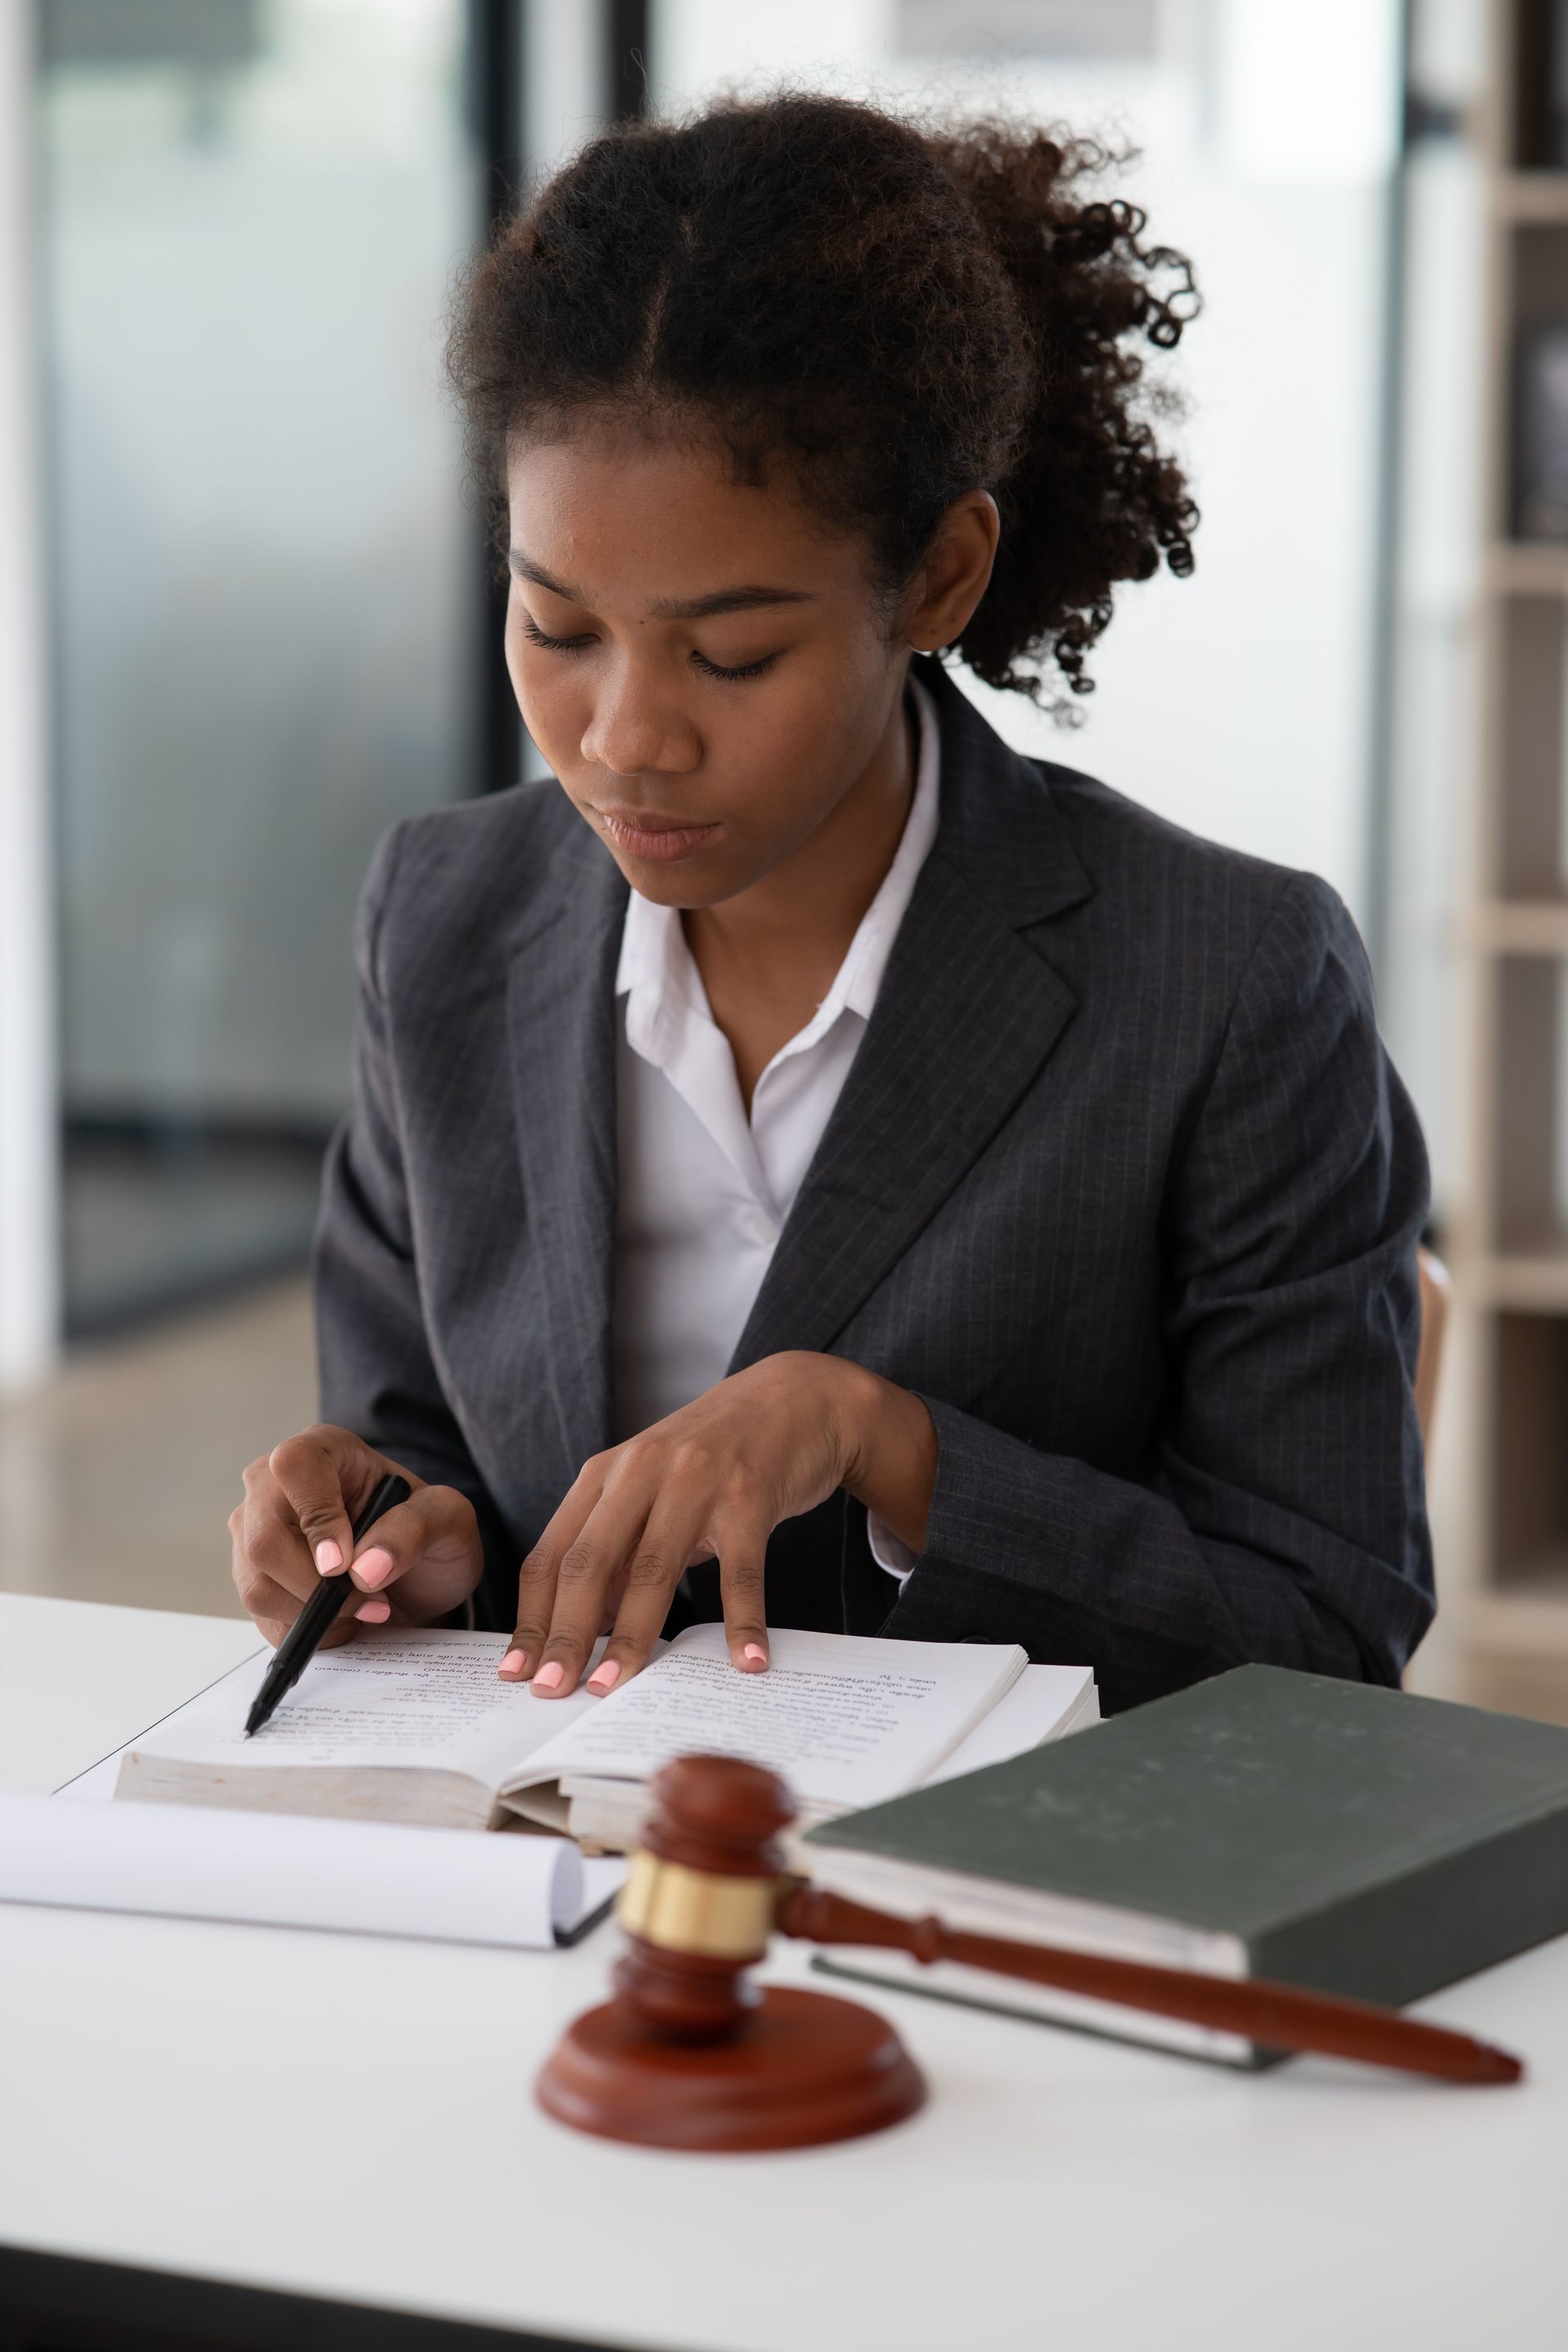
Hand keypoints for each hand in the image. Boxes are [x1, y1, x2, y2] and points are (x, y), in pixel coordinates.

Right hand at [230, 1423, 483, 1646]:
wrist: (417, 1578)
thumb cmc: (428, 1535)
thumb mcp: (448, 1520)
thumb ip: (415, 1529)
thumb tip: (363, 1568)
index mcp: (324, 1450)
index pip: (294, 1467)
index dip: (316, 1517)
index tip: (344, 1564)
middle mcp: (275, 1485)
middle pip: (264, 1539)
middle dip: (318, 1585)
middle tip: (370, 1598)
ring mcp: (255, 1532)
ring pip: (257, 1586)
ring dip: (317, 1613)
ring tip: (364, 1605)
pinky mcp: (251, 1577)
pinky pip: (262, 1618)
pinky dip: (308, 1630)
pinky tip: (342, 1618)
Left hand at [501, 1352, 935, 1697]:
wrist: (796, 1397)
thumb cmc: (715, 1457)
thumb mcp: (653, 1490)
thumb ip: (619, 1549)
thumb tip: (585, 1627)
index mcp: (606, 1474)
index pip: (552, 1556)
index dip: (532, 1619)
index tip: (516, 1672)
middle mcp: (642, 1471)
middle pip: (590, 1563)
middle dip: (566, 1634)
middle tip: (551, 1690)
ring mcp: (697, 1480)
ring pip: (653, 1569)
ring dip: (631, 1636)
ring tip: (613, 1686)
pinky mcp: (751, 1494)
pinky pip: (742, 1569)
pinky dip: (743, 1620)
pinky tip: (746, 1660)